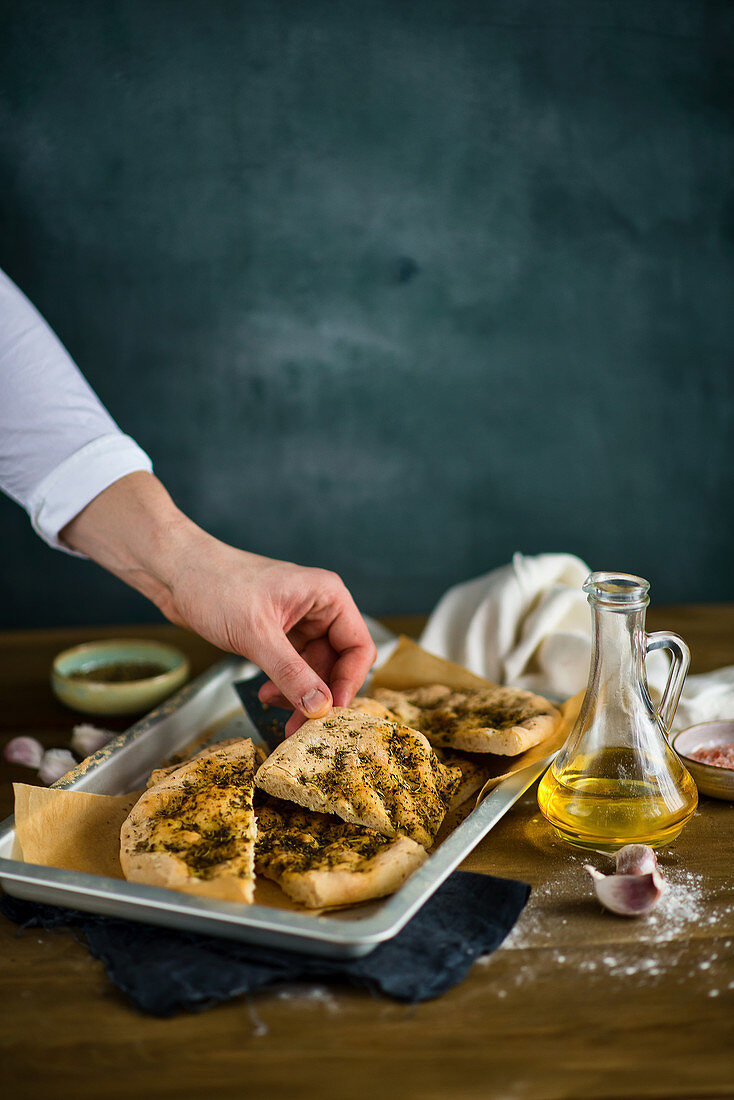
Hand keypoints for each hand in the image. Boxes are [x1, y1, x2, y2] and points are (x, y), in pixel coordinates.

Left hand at [62, 473, 376, 733]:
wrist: (175, 571)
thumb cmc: (215, 583)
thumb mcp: (256, 634)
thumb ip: (291, 673)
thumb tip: (320, 708)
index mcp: (327, 596)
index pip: (358, 647)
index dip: (349, 683)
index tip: (331, 713)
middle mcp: (318, 608)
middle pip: (337, 663)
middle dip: (320, 696)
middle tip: (301, 728)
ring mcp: (297, 622)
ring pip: (314, 669)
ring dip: (299, 694)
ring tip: (276, 711)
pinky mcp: (276, 634)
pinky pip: (292, 668)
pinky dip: (283, 685)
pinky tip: (264, 694)